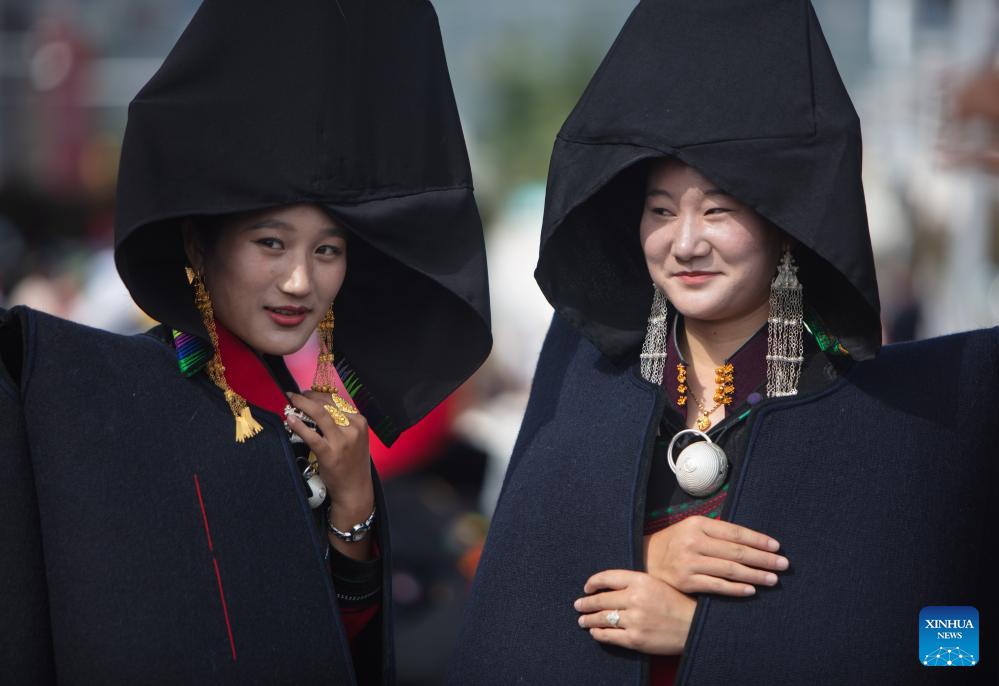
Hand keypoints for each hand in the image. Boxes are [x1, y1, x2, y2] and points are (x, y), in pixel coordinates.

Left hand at [285, 391, 374, 559]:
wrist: (355, 489)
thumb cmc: (352, 463)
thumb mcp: (354, 438)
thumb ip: (342, 422)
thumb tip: (318, 406)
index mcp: (360, 422)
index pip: (336, 400)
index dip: (318, 394)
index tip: (306, 392)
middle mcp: (353, 428)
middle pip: (327, 404)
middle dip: (308, 396)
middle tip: (294, 395)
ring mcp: (342, 441)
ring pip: (319, 414)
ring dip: (302, 404)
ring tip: (291, 401)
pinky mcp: (330, 453)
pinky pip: (311, 435)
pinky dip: (299, 425)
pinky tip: (290, 419)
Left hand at [574, 570, 694, 654]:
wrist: (693, 626)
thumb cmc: (675, 603)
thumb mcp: (655, 584)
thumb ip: (633, 582)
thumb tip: (606, 586)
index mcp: (640, 580)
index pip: (607, 577)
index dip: (593, 582)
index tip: (587, 587)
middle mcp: (635, 598)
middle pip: (601, 599)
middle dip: (586, 603)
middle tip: (578, 605)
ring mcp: (634, 619)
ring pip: (601, 618)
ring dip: (588, 619)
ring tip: (582, 620)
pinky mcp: (635, 639)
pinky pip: (608, 635)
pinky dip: (598, 634)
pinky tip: (595, 632)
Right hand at [643, 515, 787, 596]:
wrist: (645, 559)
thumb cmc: (675, 542)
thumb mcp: (691, 528)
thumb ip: (716, 531)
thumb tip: (751, 540)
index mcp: (697, 524)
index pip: (734, 532)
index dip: (758, 539)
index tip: (776, 546)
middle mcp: (693, 541)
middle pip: (736, 551)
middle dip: (763, 558)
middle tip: (783, 564)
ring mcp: (689, 562)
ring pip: (730, 570)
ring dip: (755, 575)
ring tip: (773, 579)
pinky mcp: (686, 581)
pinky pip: (717, 586)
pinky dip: (736, 589)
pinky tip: (752, 590)